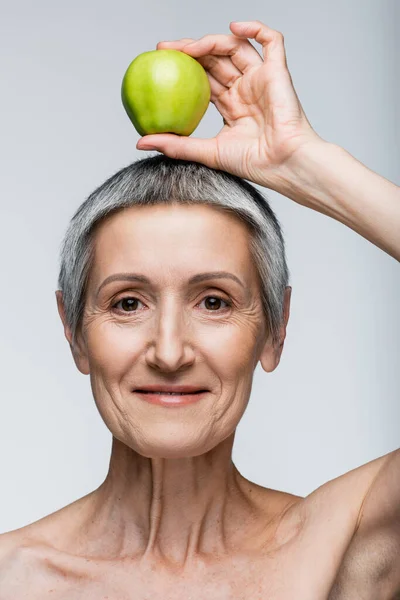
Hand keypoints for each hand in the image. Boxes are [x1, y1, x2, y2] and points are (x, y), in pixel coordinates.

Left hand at [136, 20, 323, 189]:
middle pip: (216, 59)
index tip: (159, 64)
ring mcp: (261, 80)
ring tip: (190, 47)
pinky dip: (256, 28)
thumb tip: (140, 142)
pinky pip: (272, 41)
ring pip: (235, 47)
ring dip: (211, 41)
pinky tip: (234, 27)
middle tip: (165, 49)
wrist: (282, 164)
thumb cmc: (252, 163)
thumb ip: (175, 145)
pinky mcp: (278, 73)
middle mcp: (245, 90)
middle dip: (190, 51)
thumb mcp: (206, 152)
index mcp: (232, 106)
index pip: (204, 79)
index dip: (183, 69)